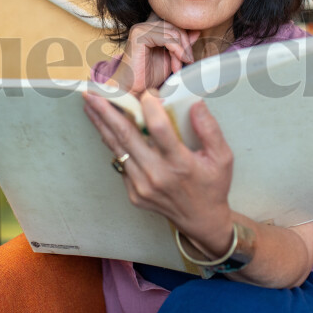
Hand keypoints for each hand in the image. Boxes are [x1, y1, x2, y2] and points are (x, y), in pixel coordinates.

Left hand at [83, 90, 234, 256]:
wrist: (201, 220)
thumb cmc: (212, 186)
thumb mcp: (223, 157)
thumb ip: (210, 129)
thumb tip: (195, 103)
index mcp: (180, 164)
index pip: (160, 130)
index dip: (150, 108)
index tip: (146, 93)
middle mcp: (157, 175)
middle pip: (127, 136)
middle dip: (107, 112)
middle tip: (92, 92)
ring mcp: (141, 186)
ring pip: (117, 148)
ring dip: (101, 124)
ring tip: (89, 104)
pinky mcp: (133, 193)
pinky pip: (120, 162)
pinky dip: (112, 143)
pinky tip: (105, 126)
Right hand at [110, 13, 199, 94]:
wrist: (134, 89)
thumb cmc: (149, 76)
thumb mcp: (171, 58)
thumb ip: (181, 44)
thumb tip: (197, 30)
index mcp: (151, 28)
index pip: (175, 24)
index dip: (186, 39)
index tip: (189, 58)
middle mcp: (144, 25)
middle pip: (175, 27)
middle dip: (185, 45)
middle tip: (187, 63)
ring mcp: (140, 28)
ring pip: (172, 33)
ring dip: (180, 51)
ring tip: (178, 67)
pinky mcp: (139, 35)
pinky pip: (166, 38)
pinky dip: (176, 51)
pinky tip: (176, 65)